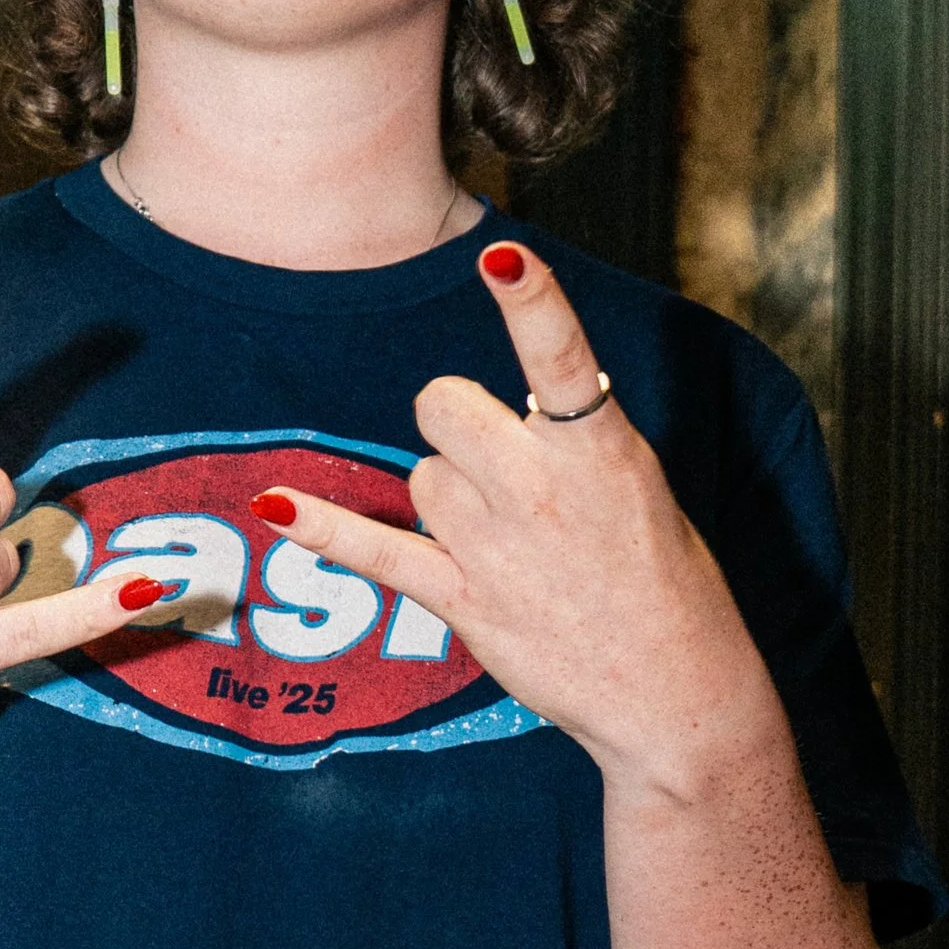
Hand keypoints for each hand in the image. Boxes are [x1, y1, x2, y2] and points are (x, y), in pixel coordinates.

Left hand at [257, 242, 787, 795]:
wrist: (671, 693)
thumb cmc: (661, 583)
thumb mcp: (638, 488)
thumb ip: (573, 438)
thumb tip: (513, 408)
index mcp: (601, 450)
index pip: (562, 358)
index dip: (532, 301)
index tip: (503, 255)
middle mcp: (542, 487)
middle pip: (443, 403)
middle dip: (458, 421)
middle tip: (496, 462)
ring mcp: (496, 545)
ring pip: (421, 476)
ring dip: (448, 498)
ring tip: (508, 546)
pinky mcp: (462, 598)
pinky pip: (373, 547)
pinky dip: (323, 527)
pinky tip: (276, 504)